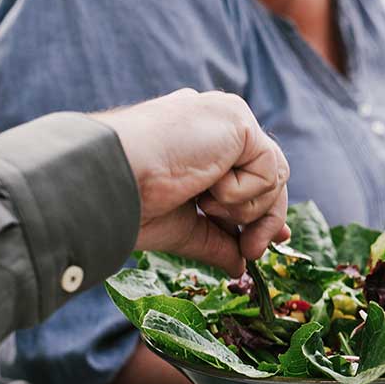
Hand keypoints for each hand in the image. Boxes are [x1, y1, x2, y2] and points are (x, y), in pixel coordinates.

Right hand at [94, 89, 290, 275]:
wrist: (111, 180)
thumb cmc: (134, 201)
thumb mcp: (184, 227)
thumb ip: (217, 241)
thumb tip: (240, 266)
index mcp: (199, 143)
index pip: (246, 173)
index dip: (262, 207)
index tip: (267, 240)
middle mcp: (215, 124)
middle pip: (268, 175)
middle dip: (266, 218)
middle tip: (252, 250)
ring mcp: (226, 117)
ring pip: (273, 174)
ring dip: (243, 206)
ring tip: (204, 204)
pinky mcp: (237, 118)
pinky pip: (267, 168)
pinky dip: (239, 191)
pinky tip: (206, 184)